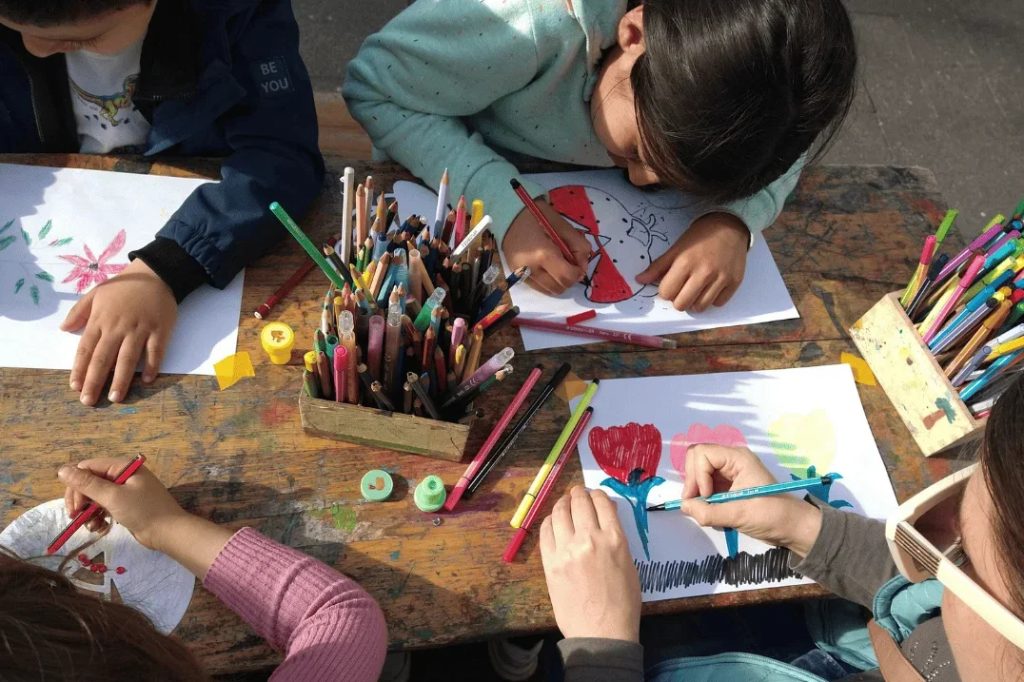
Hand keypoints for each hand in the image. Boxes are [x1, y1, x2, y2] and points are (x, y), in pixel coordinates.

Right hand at [58, 457, 233, 577]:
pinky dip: (98, 517)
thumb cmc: (143, 511)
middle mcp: (123, 475)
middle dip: (81, 500)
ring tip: (92, 526)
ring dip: (88, 512)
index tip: (74, 506)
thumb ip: (87, 484)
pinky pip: (104, 507)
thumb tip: (62, 470)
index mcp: (122, 466)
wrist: (168, 533)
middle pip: (90, 483)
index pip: (88, 468)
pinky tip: (100, 528)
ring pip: (95, 497)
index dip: (76, 485)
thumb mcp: (113, 497)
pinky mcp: (125, 506)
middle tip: (77, 518)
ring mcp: (125, 491)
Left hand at [61, 259, 177, 404]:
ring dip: (121, 379)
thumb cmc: (124, 285)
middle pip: (103, 358)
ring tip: (116, 397)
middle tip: (89, 401)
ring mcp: (140, 329)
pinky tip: (146, 380)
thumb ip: (79, 311)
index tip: (75, 386)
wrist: (156, 274)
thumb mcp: (96, 293)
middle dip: (95, 381)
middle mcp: (118, 327)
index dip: (79, 369)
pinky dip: (152, 366)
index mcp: (101, 320)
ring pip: (128, 359)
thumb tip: (64, 329)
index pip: (86, 349)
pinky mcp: (160, 330)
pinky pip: (155, 351)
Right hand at [503, 200, 591, 294]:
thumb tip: (583, 266)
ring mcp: (521, 274)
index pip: (568, 277)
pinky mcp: (517, 276)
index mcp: (543, 255)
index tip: (578, 262)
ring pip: (550, 290)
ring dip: (559, 281)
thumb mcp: (564, 226)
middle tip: (569, 263)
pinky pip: (539, 288)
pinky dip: (548, 282)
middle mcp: (530, 269)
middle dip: (569, 278)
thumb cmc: (538, 216)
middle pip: (559, 287)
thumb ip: (579, 246)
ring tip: (558, 265)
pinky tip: (547, 267)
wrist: (509, 214)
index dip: (578, 272)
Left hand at [539, 487, 640, 641]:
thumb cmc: (623, 602)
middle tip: (577, 494)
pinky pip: (546, 531)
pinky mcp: (550, 562)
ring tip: (564, 504)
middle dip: (578, 494)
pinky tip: (553, 522)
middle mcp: (590, 538)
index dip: (596, 494)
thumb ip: (616, 537)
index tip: (593, 495)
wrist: (602, 633)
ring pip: (560, 512)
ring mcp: (567, 550)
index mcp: (615, 539)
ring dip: (562, 503)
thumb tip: (606, 514)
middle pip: (579, 502)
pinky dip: (550, 521)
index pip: (602, 502)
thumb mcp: (629, 564)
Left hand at [636, 212, 748, 311]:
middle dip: (678, 299)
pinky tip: (711, 286)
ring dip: (695, 302)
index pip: (666, 293)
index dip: (666, 290)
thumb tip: (639, 280)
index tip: (671, 283)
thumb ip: (658, 266)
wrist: (730, 226)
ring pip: (700, 307)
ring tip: (696, 289)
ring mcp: (721, 279)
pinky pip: (718, 303)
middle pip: (682, 304)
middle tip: (683, 288)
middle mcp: (703, 273)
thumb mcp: (676, 248)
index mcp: (685, 263)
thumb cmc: (699, 237)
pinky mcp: (734, 282)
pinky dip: (713, 298)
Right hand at [680, 444, 821, 557]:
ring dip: (697, 491)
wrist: (793, 528)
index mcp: (737, 458)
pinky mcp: (728, 486)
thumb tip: (684, 507)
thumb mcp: (739, 515)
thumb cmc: (772, 515)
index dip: (698, 475)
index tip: (706, 497)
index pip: (702, 453)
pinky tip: (712, 512)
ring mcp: (729, 473)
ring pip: (699, 473)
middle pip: (697, 459)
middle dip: (693, 481)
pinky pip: (705, 486)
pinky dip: (703, 499)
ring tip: (705, 510)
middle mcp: (731, 461)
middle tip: (696, 504)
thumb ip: (708, 512)